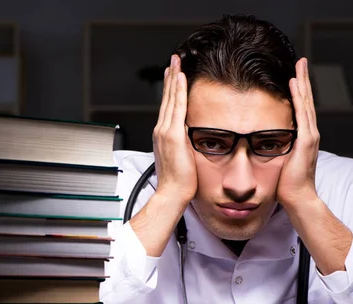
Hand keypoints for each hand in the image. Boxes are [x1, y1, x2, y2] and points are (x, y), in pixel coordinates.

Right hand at [152, 54, 196, 205]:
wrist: (172, 192)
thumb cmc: (178, 181)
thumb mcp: (181, 158)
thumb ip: (184, 145)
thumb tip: (191, 139)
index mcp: (163, 136)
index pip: (167, 107)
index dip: (170, 90)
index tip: (173, 76)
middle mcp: (161, 130)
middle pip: (166, 98)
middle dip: (170, 78)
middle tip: (174, 61)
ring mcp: (165, 131)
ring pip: (170, 99)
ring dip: (173, 79)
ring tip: (176, 63)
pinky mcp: (172, 134)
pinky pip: (176, 107)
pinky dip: (178, 91)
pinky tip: (180, 78)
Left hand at [277, 57, 319, 208]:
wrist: (298, 199)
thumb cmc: (286, 186)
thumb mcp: (278, 162)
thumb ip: (274, 150)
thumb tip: (259, 144)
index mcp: (302, 138)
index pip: (300, 109)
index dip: (298, 92)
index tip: (294, 75)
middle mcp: (309, 134)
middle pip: (306, 101)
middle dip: (303, 80)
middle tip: (300, 61)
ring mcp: (309, 137)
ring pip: (306, 103)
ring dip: (302, 83)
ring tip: (299, 66)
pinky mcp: (305, 142)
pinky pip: (302, 114)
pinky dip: (299, 98)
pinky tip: (295, 84)